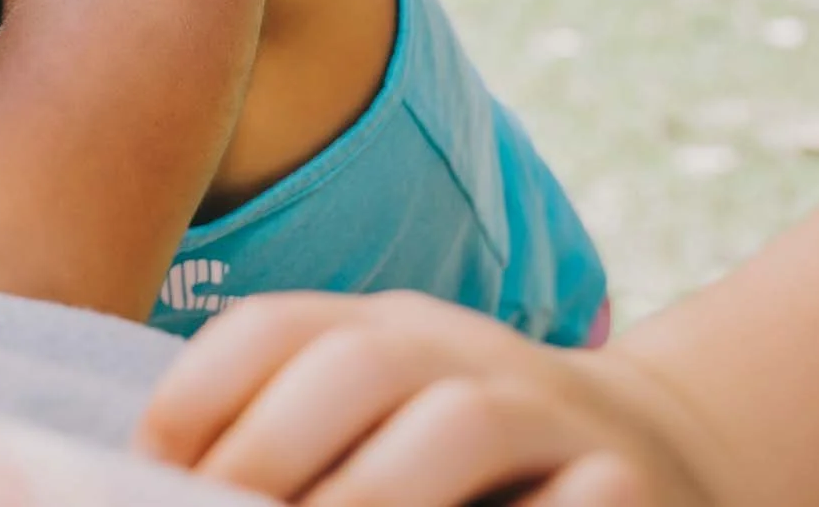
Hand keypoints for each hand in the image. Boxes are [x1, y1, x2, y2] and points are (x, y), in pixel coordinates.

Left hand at [135, 293, 723, 505]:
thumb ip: (295, 442)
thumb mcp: (380, 426)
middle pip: (363, 361)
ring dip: (376, 493)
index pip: (277, 328)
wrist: (669, 455)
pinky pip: (583, 497)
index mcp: (388, 329)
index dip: (200, 395)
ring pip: (466, 421)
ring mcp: (559, 415)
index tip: (148, 470)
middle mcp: (468, 354)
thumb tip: (165, 481)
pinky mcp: (634, 483)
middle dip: (273, 447)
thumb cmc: (470, 471)